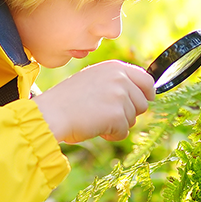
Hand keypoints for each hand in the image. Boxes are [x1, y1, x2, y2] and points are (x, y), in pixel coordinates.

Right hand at [32, 60, 154, 141]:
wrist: (52, 113)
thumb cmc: (68, 100)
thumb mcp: (93, 80)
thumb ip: (115, 82)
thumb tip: (143, 96)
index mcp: (114, 67)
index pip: (146, 79)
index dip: (147, 93)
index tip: (146, 100)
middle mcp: (120, 78)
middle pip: (142, 103)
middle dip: (128, 113)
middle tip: (106, 114)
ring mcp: (120, 96)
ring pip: (133, 119)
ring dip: (117, 124)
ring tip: (96, 119)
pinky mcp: (117, 115)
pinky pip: (124, 132)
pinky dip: (111, 134)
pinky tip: (95, 128)